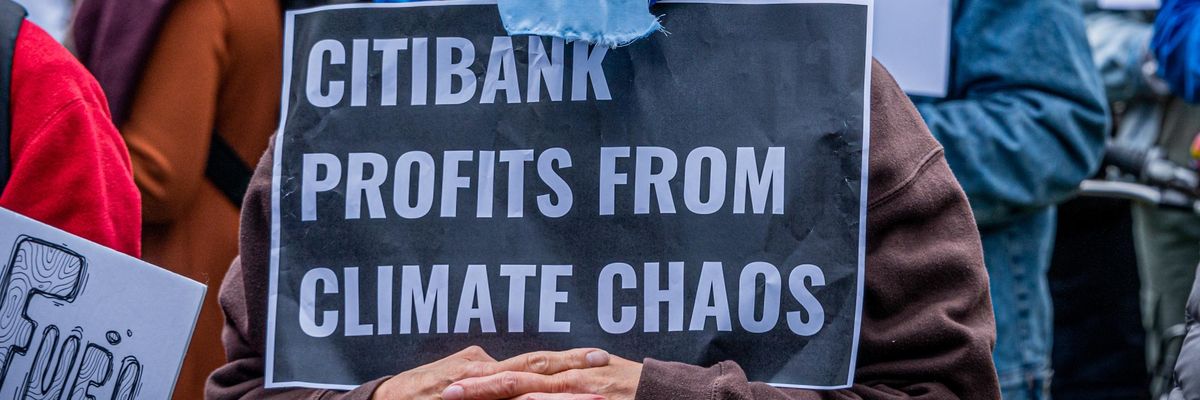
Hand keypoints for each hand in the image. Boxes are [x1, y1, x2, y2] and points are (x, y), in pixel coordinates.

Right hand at [371, 346, 608, 398]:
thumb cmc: (417, 389)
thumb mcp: (454, 371)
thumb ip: (480, 367)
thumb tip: (496, 361)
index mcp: (488, 367)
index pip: (537, 362)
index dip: (570, 358)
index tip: (601, 357)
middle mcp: (487, 379)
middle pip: (539, 375)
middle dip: (575, 375)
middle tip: (607, 373)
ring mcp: (478, 396)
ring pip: (526, 397)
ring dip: (558, 399)